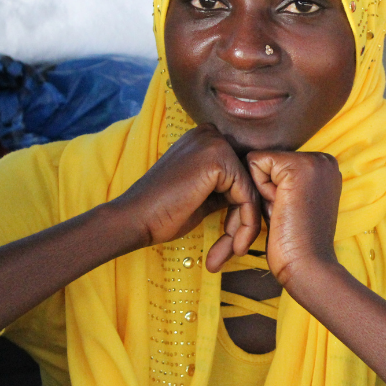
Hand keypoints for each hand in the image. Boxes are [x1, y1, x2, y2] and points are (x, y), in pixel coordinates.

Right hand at [110, 123, 260, 258]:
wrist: (134, 220)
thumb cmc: (162, 212)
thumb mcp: (201, 194)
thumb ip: (224, 188)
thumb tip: (251, 196)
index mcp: (204, 140)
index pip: (239, 175)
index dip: (239, 208)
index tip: (234, 238)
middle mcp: (211, 135)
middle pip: (246, 182)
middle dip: (242, 218)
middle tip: (233, 248)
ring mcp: (215, 144)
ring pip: (249, 191)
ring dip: (244, 226)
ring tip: (232, 251)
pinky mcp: (219, 159)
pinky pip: (247, 196)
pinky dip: (245, 224)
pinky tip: (235, 246)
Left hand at [227, 151, 341, 283]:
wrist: (308, 266)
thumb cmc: (295, 242)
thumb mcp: (291, 202)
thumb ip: (281, 181)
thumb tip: (252, 163)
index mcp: (325, 168)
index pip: (276, 164)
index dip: (271, 191)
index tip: (289, 212)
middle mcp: (324, 159)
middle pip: (266, 161)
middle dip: (265, 190)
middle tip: (286, 214)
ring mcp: (315, 161)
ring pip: (259, 162)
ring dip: (262, 192)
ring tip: (284, 212)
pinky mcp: (298, 166)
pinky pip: (254, 164)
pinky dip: (259, 190)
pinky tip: (279, 208)